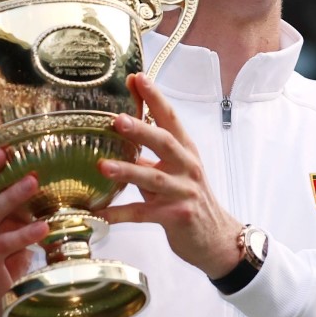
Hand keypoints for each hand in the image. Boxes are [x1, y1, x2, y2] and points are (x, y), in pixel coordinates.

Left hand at [96, 74, 242, 278]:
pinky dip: (119, 214)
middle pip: (165, 143)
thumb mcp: (176, 173)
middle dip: (141, 130)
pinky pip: (142, 214)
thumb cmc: (191, 201)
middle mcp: (187, 168)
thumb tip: (121, 139)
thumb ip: (152, 157)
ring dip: (126, 171)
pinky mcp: (175, 216)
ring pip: (152, 178)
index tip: (137, 78)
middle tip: (117, 119)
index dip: (155, 98)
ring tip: (101, 165)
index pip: (171, 118)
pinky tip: (99, 213)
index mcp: (186, 152)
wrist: (217, 238)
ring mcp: (183, 192)